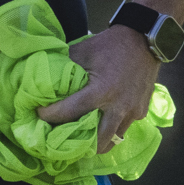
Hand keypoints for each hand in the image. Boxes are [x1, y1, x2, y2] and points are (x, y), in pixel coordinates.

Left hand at [35, 25, 162, 153]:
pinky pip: (126, 127)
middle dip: (79, 145)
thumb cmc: (110, 45)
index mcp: (101, 91)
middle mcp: (118, 107)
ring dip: (99, 141)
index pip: (69, 112)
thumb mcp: (83, 50)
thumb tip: (44, 77)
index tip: (39, 114)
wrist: (144, 39)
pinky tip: (103, 125)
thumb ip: (64, 65)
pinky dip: (113, 129)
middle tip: (64, 140)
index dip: (50, 116)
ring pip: (114, 138)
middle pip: (97, 140)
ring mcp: (133, 111)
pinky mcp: (142, 110)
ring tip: (85, 140)